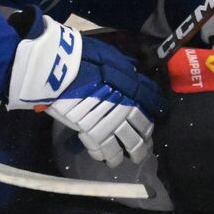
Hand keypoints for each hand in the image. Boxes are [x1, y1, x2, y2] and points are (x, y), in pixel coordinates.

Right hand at [5, 8, 162, 167]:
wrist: (57, 69)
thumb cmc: (83, 57)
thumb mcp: (109, 55)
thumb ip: (124, 69)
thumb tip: (133, 74)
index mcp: (133, 87)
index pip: (153, 102)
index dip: (156, 110)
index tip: (156, 115)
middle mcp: (127, 108)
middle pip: (144, 131)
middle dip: (146, 140)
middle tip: (144, 146)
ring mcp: (111, 123)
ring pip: (129, 147)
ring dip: (132, 154)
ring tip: (129, 157)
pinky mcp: (92, 135)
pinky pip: (104, 151)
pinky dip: (105, 156)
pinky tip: (105, 156)